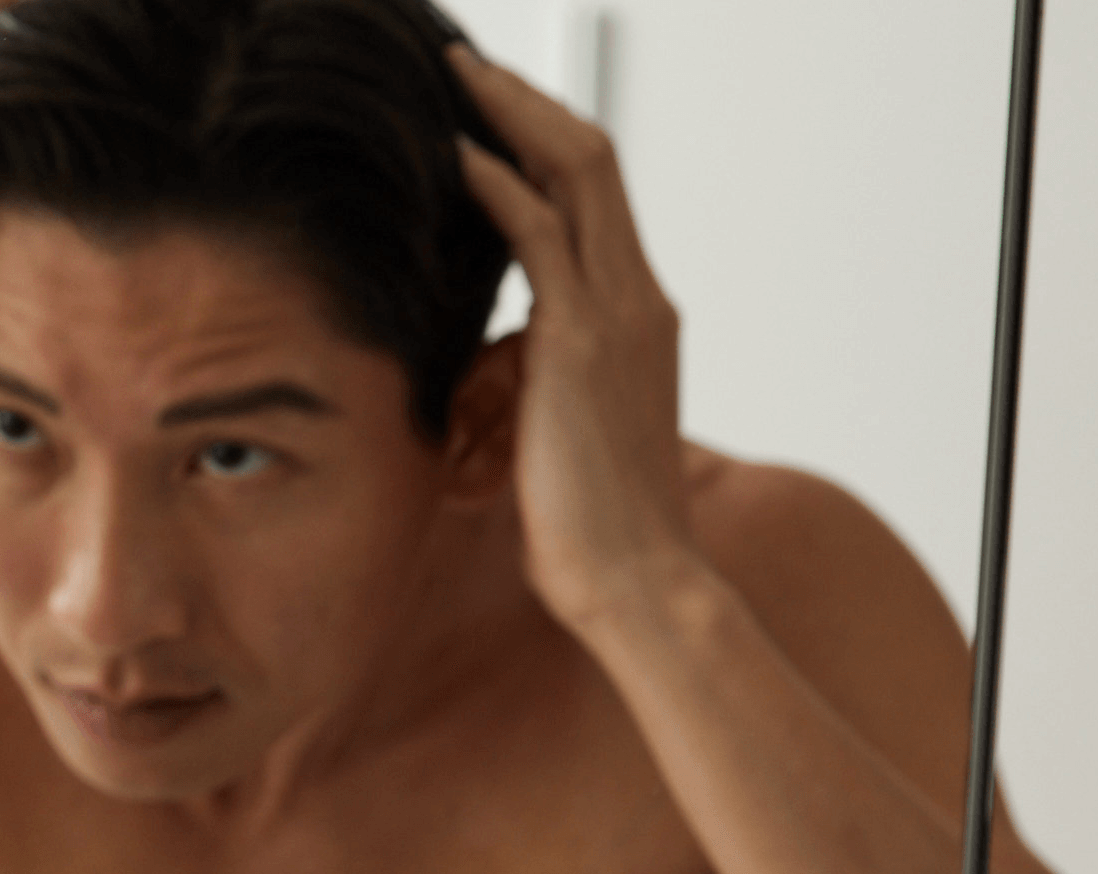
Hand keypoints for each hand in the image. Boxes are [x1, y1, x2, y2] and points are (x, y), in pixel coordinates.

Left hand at [450, 47, 713, 642]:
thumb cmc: (594, 528)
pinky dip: (500, 184)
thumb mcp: (564, 432)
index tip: (497, 115)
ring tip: (459, 82)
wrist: (636, 580)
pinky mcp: (580, 342)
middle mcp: (640, 300)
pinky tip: (456, 160)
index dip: (549, 144)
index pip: (601, 198)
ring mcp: (619, 315)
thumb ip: (543, 380)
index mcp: (640, 318)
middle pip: (594, 161)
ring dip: (512, 117)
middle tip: (469, 70)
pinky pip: (541, 234)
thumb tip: (500, 369)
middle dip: (530, 105)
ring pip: (577, 173)